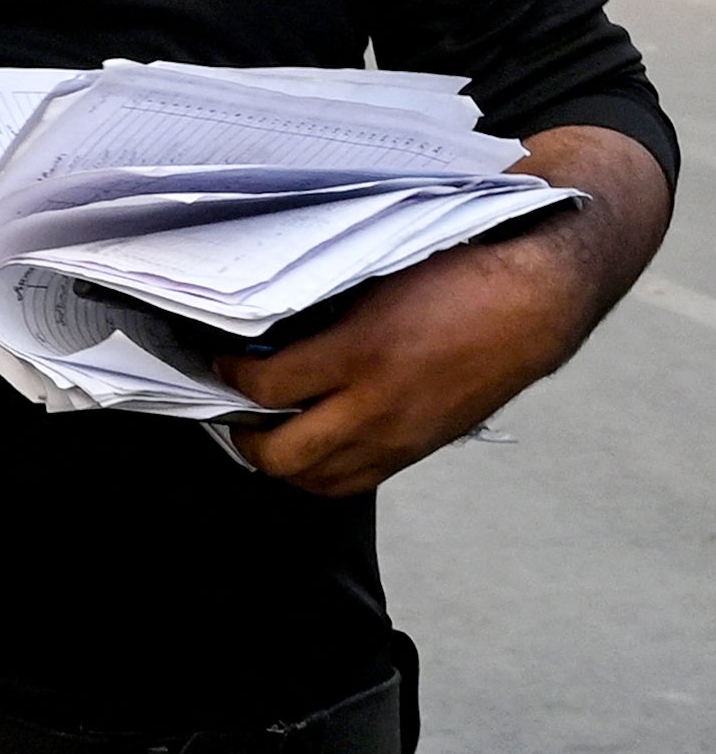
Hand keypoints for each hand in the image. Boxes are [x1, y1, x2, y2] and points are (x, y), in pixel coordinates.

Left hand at [216, 126, 666, 493]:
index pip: (268, 386)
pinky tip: (316, 441)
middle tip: (232, 409)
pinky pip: (357, 479)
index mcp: (362, 354)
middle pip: (283, 455)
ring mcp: (402, 435)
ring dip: (282, 462)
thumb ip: (319, 309)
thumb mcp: (375, 277)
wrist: (534, 301)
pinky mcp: (422, 447)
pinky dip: (325, 470)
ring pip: (318, 480)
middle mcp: (379, 406)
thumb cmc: (456, 273)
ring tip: (268, 430)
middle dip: (244, 437)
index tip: (220, 361)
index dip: (230, 377)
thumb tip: (263, 325)